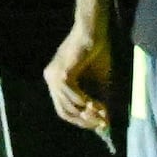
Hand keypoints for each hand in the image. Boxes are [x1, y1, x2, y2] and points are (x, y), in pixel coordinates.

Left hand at [42, 23, 114, 138]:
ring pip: (68, 106)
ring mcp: (54, 77)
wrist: (94, 31)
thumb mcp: (100, 81)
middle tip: (102, 124)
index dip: (81, 121)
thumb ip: (99, 101)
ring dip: (87, 113)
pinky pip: (71, 95)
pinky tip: (96, 106)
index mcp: (56, 82)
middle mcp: (51, 80)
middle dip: (84, 121)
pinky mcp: (62, 73)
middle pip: (64, 112)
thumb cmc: (97, 52)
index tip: (98, 126)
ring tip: (103, 115)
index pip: (64, 110)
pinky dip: (84, 102)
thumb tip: (106, 122)